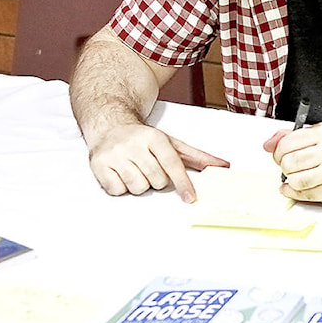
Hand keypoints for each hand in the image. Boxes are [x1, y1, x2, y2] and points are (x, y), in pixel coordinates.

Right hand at [87, 123, 228, 201]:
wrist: (110, 125)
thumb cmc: (144, 138)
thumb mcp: (172, 143)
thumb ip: (197, 156)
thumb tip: (223, 166)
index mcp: (155, 138)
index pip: (172, 164)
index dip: (182, 182)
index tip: (189, 197)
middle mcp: (134, 144)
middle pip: (156, 180)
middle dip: (156, 180)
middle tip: (149, 167)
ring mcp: (115, 155)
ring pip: (138, 187)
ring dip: (139, 184)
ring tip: (135, 169)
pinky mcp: (98, 165)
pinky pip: (117, 190)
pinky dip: (121, 187)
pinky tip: (120, 172)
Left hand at [263, 123, 321, 206]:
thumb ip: (295, 136)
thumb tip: (268, 144)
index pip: (287, 143)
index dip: (278, 151)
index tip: (280, 155)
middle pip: (288, 163)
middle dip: (284, 166)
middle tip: (289, 166)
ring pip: (294, 180)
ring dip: (291, 180)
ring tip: (298, 176)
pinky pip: (303, 195)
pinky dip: (294, 192)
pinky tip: (297, 187)